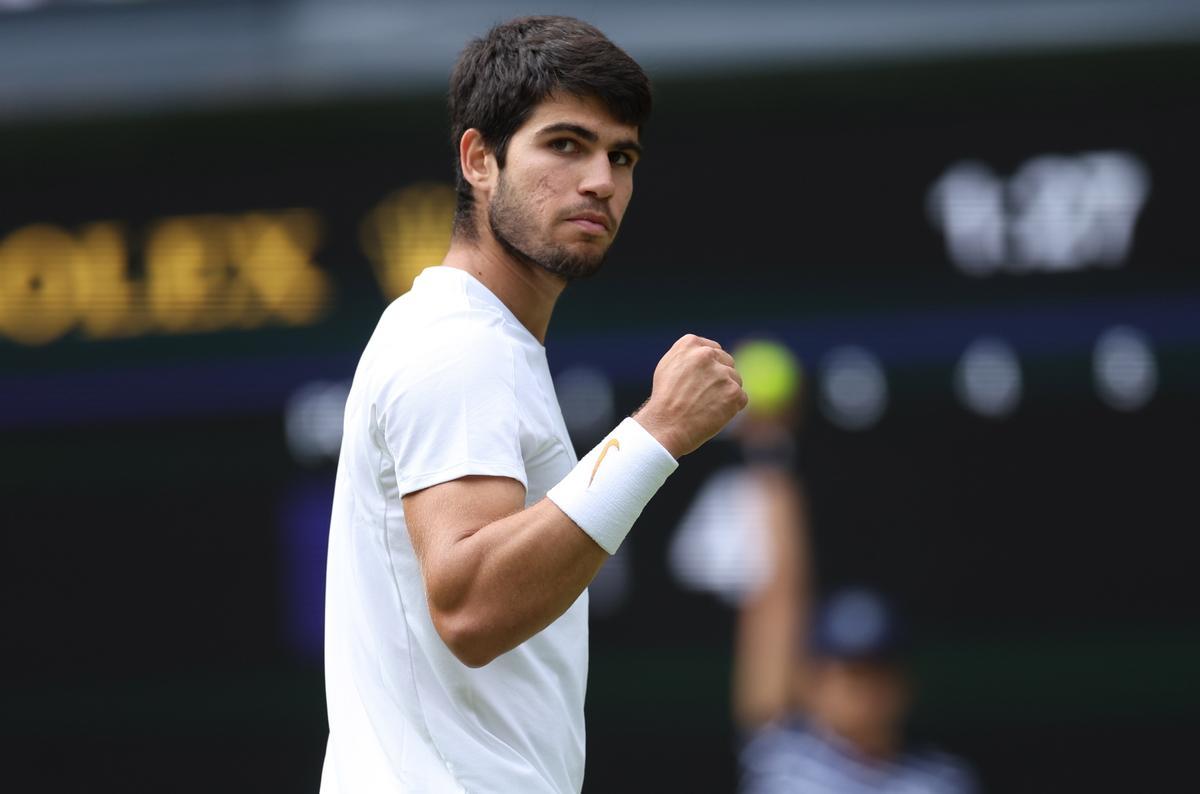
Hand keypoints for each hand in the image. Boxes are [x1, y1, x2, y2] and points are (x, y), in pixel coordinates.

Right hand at [633, 334, 746, 457]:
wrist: (666, 426)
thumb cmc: (664, 400)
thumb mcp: (668, 366)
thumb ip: (689, 356)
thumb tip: (708, 353)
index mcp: (690, 343)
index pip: (713, 350)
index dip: (710, 368)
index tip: (702, 382)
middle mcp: (707, 354)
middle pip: (727, 363)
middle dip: (720, 378)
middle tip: (704, 396)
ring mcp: (722, 373)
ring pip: (736, 380)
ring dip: (726, 393)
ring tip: (706, 406)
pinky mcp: (733, 392)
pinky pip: (741, 398)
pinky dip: (732, 408)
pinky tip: (714, 414)